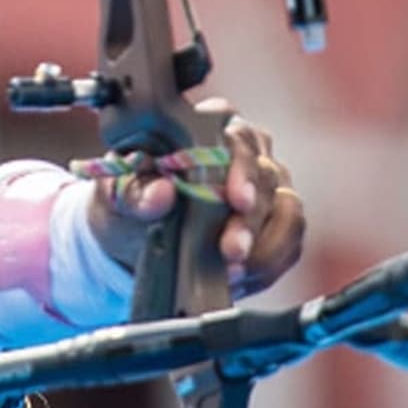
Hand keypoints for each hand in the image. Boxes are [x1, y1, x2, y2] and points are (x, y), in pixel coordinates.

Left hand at [87, 97, 305, 298]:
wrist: (136, 240)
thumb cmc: (130, 203)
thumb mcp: (117, 196)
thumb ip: (134, 193)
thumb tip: (160, 192)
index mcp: (209, 128)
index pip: (238, 138)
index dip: (241, 169)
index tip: (236, 200)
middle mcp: (248, 152)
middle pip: (267, 177)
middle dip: (250, 221)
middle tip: (232, 252)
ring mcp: (268, 188)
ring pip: (288, 211)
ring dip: (265, 247)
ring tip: (233, 271)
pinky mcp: (277, 224)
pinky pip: (290, 244)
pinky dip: (269, 265)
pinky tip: (242, 278)